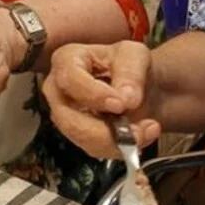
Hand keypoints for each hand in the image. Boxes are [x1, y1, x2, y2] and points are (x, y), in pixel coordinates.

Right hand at [42, 41, 160, 157]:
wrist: (140, 86)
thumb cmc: (129, 65)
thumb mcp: (136, 56)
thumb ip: (131, 73)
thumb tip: (125, 97)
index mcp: (66, 60)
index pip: (70, 80)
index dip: (94, 94)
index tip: (120, 104)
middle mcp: (58, 90)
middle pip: (69, 119)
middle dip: (105, 130)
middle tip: (138, 129)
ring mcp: (65, 115)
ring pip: (82, 139)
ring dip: (117, 141)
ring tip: (146, 131)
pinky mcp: (78, 135)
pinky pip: (94, 149)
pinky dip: (119, 147)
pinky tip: (140, 135)